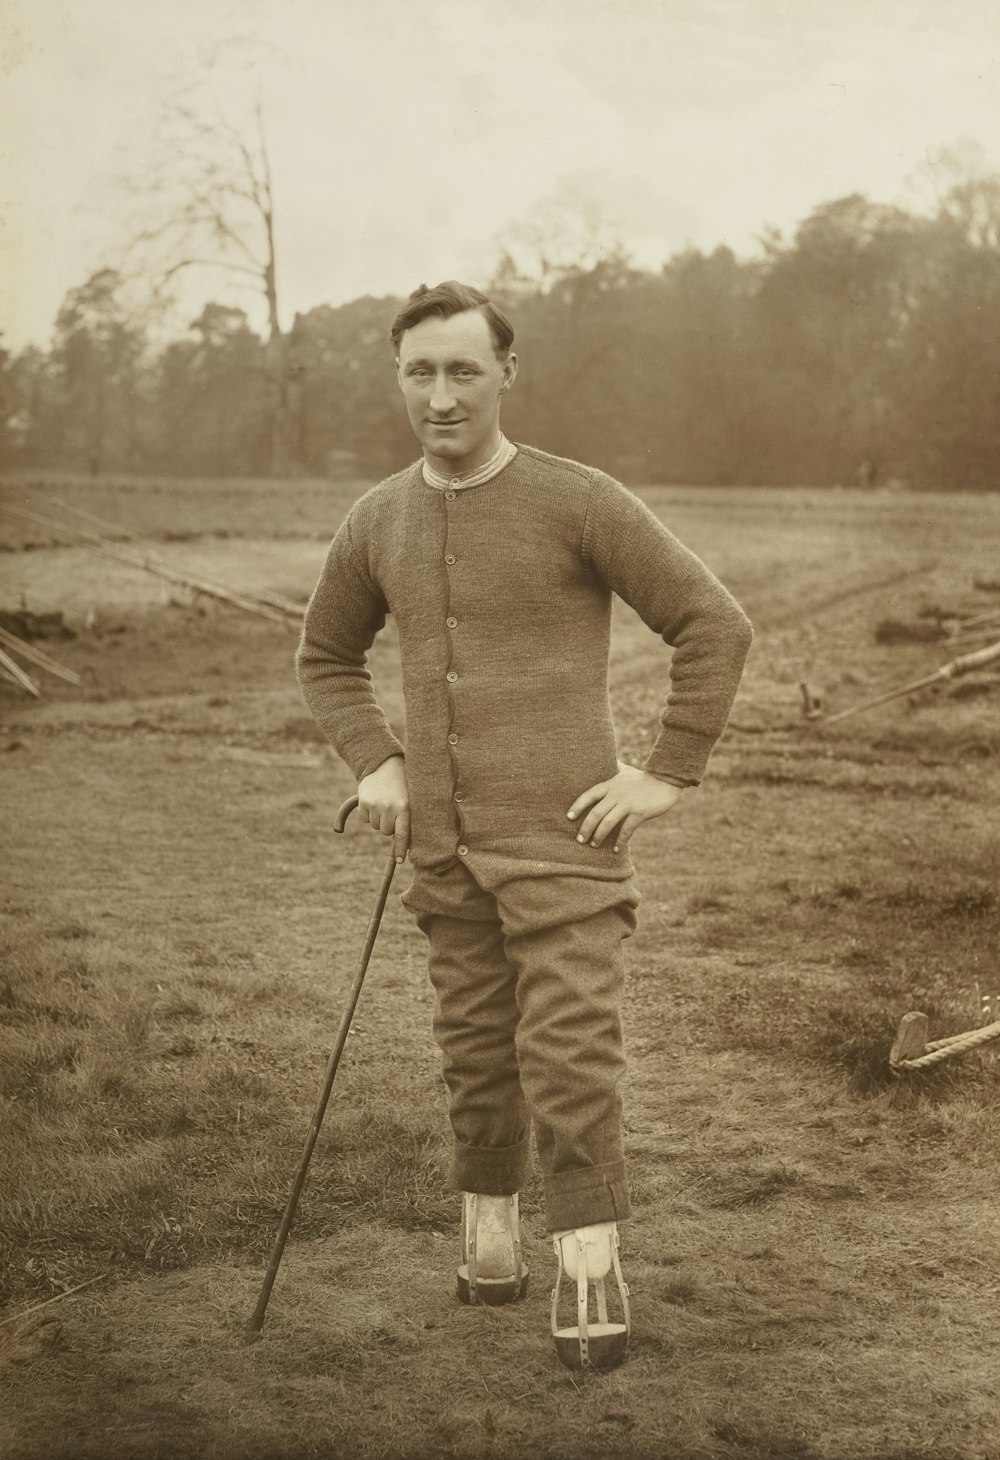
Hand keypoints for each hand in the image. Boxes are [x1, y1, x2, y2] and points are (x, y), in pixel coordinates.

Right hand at [357, 755, 409, 862]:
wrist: (384, 764)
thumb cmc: (401, 785)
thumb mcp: (408, 799)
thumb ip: (406, 818)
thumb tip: (405, 844)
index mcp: (405, 807)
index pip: (402, 834)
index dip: (400, 849)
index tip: (400, 860)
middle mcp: (390, 808)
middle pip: (385, 831)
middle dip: (387, 826)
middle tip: (391, 811)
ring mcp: (376, 805)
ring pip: (374, 826)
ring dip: (377, 819)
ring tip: (383, 803)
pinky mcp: (364, 802)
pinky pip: (364, 819)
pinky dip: (367, 813)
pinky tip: (373, 800)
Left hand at [567, 761, 684, 852]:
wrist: (666, 781)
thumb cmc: (643, 778)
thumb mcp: (625, 770)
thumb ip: (614, 767)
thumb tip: (605, 754)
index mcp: (611, 785)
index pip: (589, 795)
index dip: (577, 806)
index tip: (569, 817)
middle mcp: (617, 794)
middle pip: (596, 813)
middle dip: (586, 828)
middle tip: (580, 839)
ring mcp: (628, 804)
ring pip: (608, 823)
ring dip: (599, 836)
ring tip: (594, 845)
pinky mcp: (640, 813)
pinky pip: (626, 830)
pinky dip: (620, 841)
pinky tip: (616, 849)